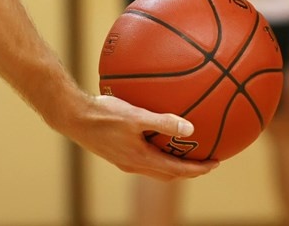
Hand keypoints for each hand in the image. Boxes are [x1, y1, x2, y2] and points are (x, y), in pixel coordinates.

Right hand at [60, 94, 218, 180]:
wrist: (72, 117)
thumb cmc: (103, 114)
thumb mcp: (136, 116)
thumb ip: (163, 122)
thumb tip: (190, 128)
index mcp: (140, 159)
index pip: (176, 170)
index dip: (198, 169)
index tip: (216, 163)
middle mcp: (133, 164)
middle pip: (169, 174)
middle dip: (189, 170)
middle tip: (207, 161)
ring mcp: (124, 160)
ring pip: (156, 168)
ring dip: (175, 164)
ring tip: (189, 152)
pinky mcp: (118, 152)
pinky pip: (145, 157)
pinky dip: (160, 153)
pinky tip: (162, 136)